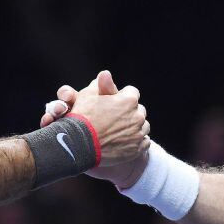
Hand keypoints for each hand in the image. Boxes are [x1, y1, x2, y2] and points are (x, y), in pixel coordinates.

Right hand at [40, 71, 149, 187]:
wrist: (79, 146)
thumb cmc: (83, 118)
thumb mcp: (88, 95)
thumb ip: (100, 83)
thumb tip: (106, 74)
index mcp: (129, 100)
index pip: (132, 93)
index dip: (121, 97)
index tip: (113, 103)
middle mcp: (138, 116)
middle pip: (138, 110)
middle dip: (129, 112)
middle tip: (114, 118)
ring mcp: (138, 133)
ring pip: (142, 126)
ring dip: (134, 127)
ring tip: (117, 131)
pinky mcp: (138, 149)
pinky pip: (143, 142)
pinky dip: (135, 141)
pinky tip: (123, 142)